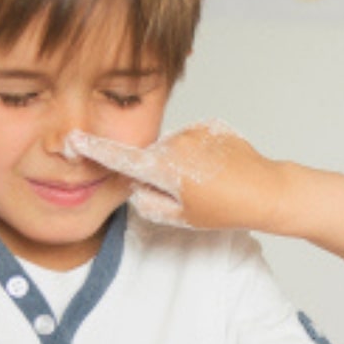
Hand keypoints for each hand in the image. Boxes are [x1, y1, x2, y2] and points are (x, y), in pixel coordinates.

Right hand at [66, 121, 275, 229]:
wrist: (267, 190)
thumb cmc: (227, 208)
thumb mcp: (182, 218)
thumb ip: (149, 204)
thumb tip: (137, 188)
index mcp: (163, 167)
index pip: (121, 157)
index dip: (96, 149)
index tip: (76, 138)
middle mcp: (175, 142)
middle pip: (152, 156)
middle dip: (160, 171)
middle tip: (188, 192)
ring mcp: (194, 131)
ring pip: (174, 147)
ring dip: (181, 162)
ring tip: (208, 181)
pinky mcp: (211, 126)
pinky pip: (194, 140)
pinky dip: (199, 153)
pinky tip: (217, 169)